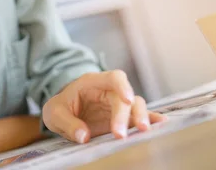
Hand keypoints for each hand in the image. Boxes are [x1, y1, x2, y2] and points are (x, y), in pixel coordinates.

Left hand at [42, 70, 166, 143]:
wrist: (62, 113)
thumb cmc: (59, 108)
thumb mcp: (54, 113)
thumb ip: (67, 123)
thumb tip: (83, 136)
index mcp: (93, 82)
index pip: (113, 78)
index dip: (122, 87)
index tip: (127, 101)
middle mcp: (109, 91)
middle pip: (125, 96)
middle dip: (125, 114)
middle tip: (119, 135)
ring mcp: (118, 104)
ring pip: (136, 105)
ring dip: (140, 117)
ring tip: (142, 132)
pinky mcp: (123, 117)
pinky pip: (139, 116)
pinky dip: (150, 120)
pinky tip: (161, 125)